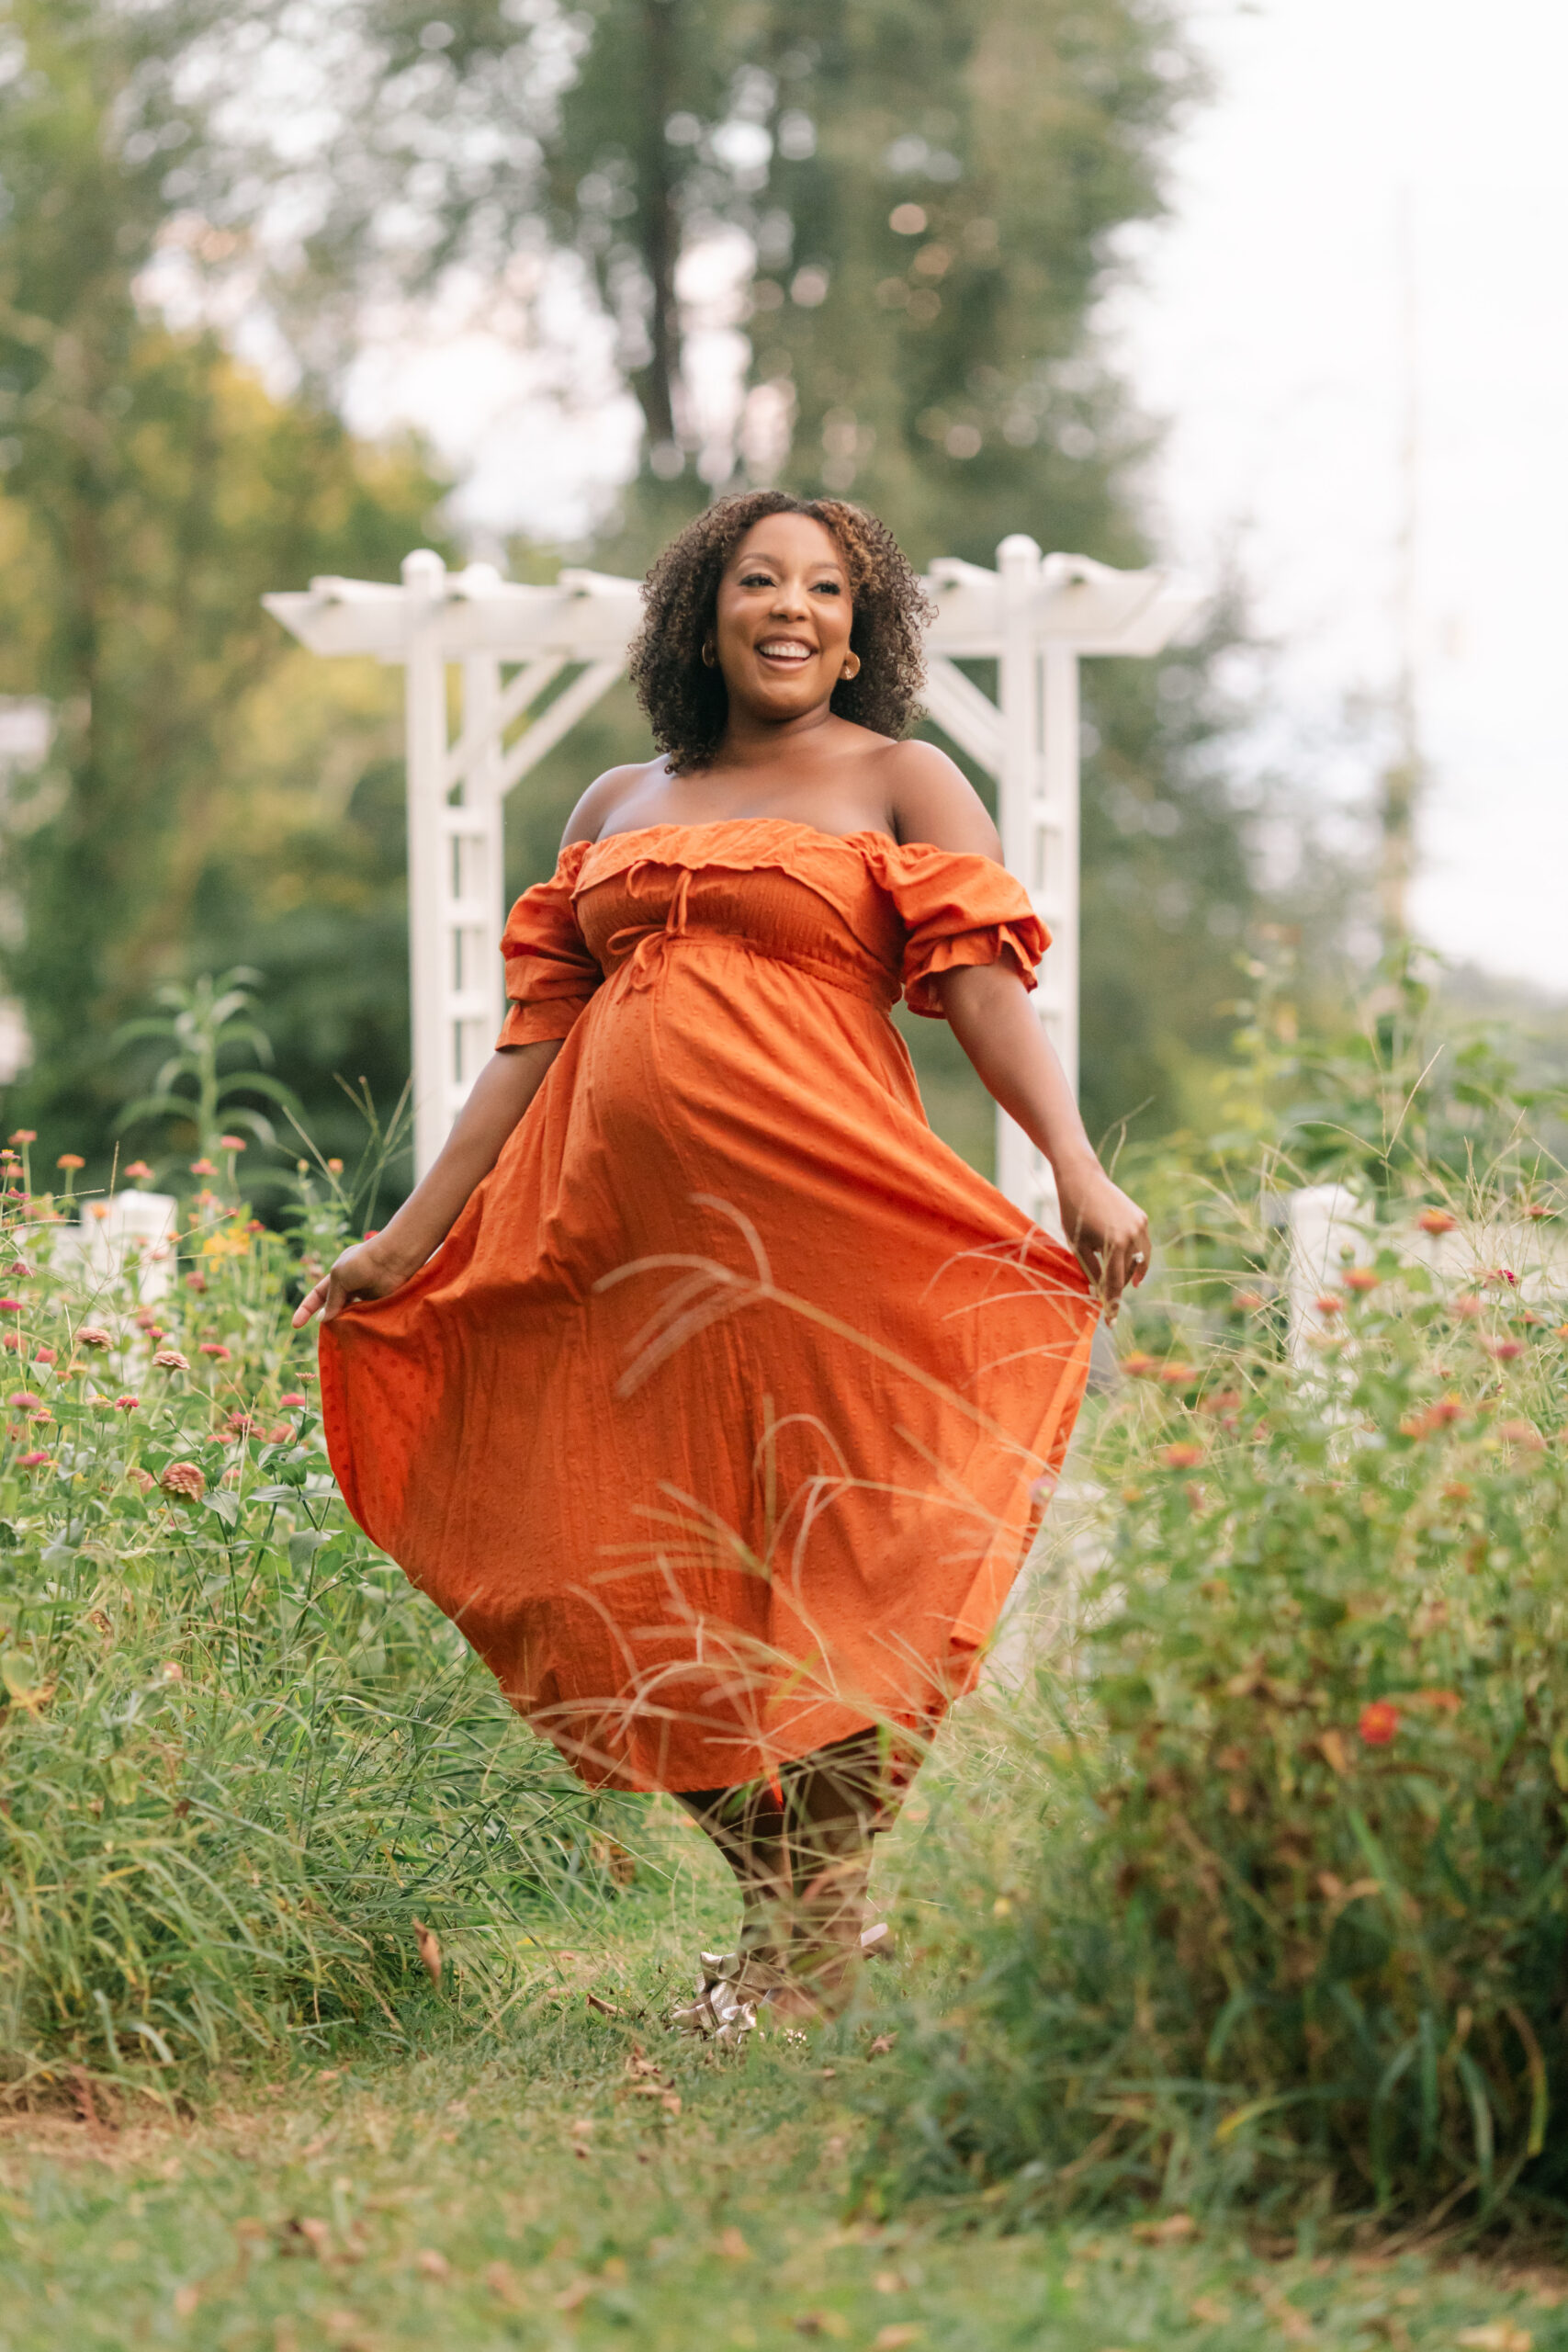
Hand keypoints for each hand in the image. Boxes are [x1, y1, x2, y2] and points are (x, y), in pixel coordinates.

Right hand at [292, 1236, 416, 1328]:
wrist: (395, 1258)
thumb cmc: (364, 1262)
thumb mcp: (339, 1276)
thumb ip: (332, 1299)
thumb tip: (325, 1319)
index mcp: (338, 1274)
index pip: (317, 1295)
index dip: (305, 1309)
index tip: (295, 1325)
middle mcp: (351, 1286)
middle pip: (334, 1308)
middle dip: (328, 1320)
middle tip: (325, 1333)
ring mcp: (365, 1295)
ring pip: (350, 1315)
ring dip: (344, 1324)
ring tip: (341, 1332)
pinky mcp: (380, 1304)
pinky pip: (366, 1318)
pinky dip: (360, 1325)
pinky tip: (356, 1331)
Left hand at [1054, 1162, 1149, 1321]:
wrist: (1082, 1179)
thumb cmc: (1074, 1213)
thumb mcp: (1078, 1246)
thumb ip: (1091, 1270)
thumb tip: (1099, 1293)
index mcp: (1115, 1244)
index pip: (1115, 1283)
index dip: (1112, 1304)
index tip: (1110, 1322)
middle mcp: (1133, 1235)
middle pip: (1128, 1273)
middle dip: (1119, 1286)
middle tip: (1109, 1300)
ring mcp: (1140, 1226)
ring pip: (1140, 1260)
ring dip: (1130, 1272)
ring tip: (1126, 1284)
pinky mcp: (1142, 1218)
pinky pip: (1142, 1245)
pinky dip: (1136, 1256)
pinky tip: (1130, 1265)